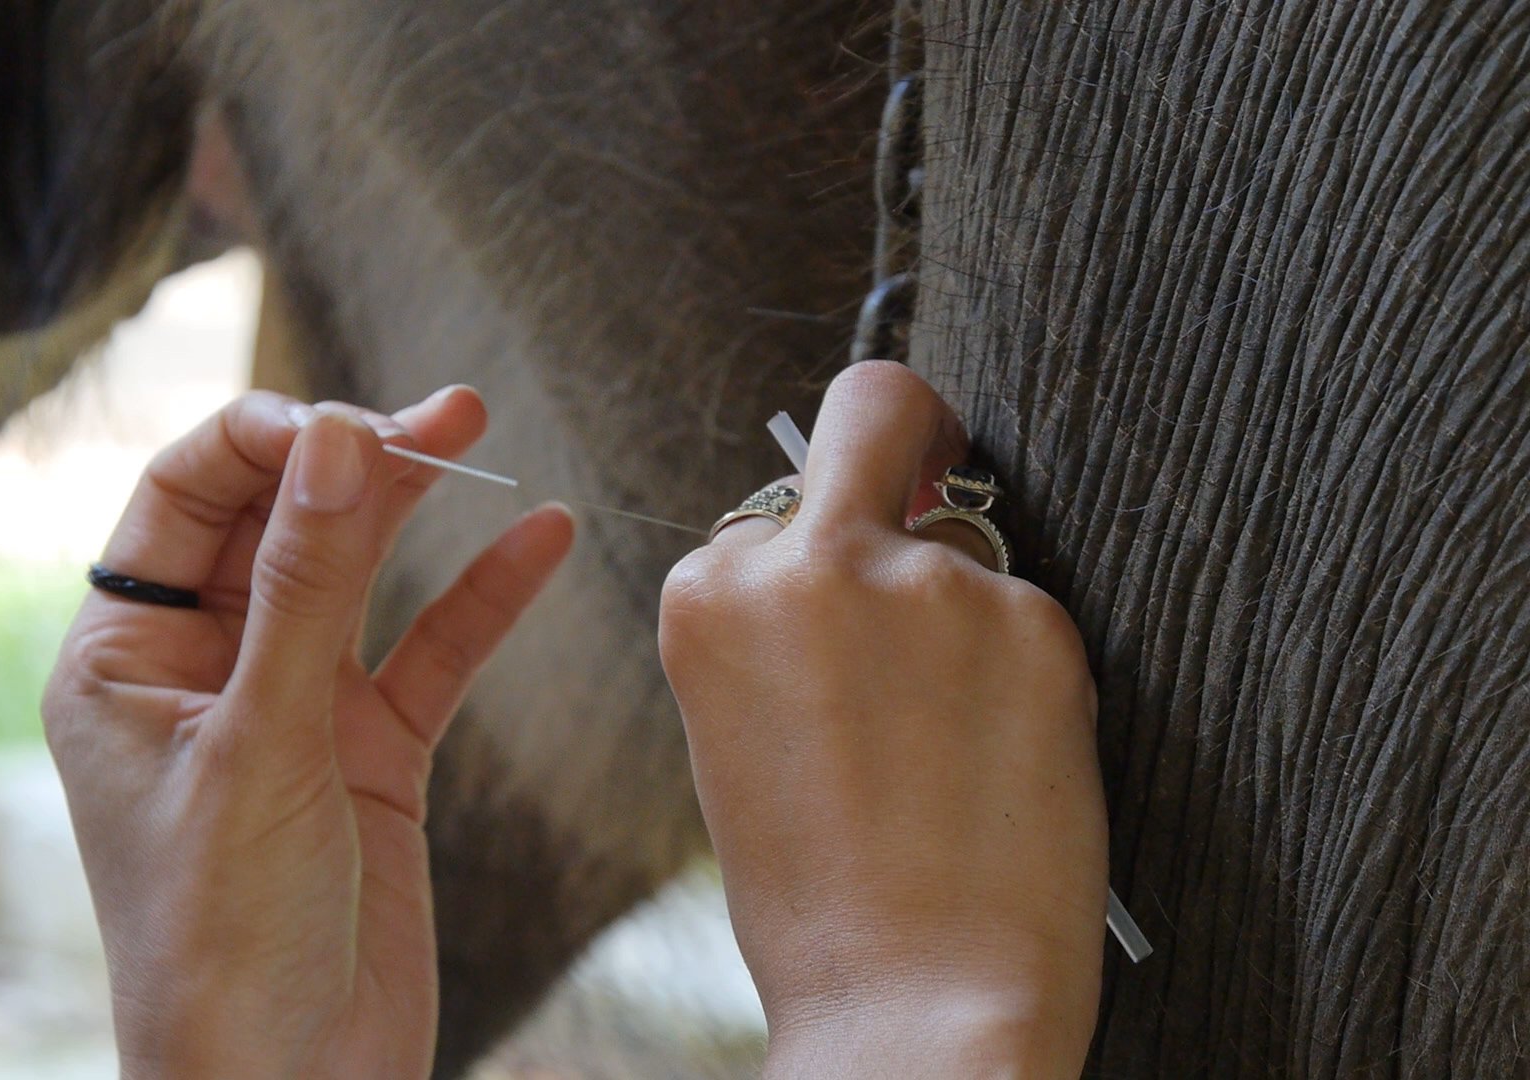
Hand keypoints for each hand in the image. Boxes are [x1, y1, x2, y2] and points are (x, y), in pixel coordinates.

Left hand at [43, 387, 573, 1078]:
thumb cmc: (223, 943)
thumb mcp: (259, 750)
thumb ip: (303, 591)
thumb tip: (332, 437)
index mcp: (123, 662)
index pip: (185, 498)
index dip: (263, 442)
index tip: (347, 421)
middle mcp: (204, 672)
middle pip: (277, 522)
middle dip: (350, 460)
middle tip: (437, 416)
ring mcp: (291, 711)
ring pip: (355, 576)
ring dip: (411, 508)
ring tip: (473, 431)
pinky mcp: (369, 757)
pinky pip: (428, 655)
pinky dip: (480, 600)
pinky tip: (537, 540)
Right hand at [658, 362, 1106, 1077]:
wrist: (914, 1006)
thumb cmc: (820, 901)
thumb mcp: (741, 740)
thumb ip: (780, 629)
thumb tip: (859, 549)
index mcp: (709, 593)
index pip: (772, 514)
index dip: (810, 564)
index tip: (834, 622)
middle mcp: (809, 563)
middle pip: (876, 408)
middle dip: (904, 429)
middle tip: (931, 469)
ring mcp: (927, 583)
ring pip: (967, 543)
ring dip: (964, 612)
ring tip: (952, 742)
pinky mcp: (1034, 621)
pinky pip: (1031, 612)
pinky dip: (1024, 671)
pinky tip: (1000, 760)